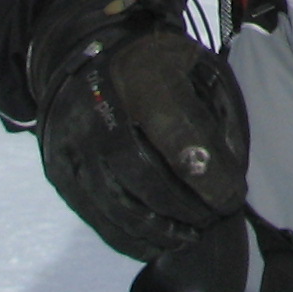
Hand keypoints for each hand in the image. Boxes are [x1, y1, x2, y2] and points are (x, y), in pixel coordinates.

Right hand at [28, 0, 249, 260]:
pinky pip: (92, 212)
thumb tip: (233, 166)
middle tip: (214, 219)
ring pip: (115, 202)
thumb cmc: (155, 61)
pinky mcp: (59, 168)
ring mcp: (73, 144)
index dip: (209, 174)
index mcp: (143, 80)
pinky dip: (125, 235)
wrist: (86, 48)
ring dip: (157, 228)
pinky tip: (154, 243)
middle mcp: (101, 114)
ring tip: (189, 237)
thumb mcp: (196, 66)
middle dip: (185, 207)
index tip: (233, 196)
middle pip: (144, 177)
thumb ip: (219, 110)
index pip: (179, 137)